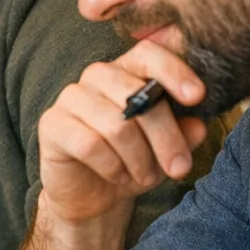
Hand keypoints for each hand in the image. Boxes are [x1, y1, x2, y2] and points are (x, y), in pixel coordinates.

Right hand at [36, 41, 207, 226]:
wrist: (91, 195)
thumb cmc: (130, 162)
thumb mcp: (165, 150)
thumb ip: (183, 134)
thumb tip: (198, 126)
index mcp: (127, 71)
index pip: (148, 54)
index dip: (173, 71)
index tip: (197, 97)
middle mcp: (96, 76)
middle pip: (137, 97)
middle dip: (165, 137)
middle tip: (179, 167)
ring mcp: (70, 97)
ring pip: (117, 125)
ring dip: (139, 159)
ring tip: (145, 176)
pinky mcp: (51, 124)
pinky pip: (90, 144)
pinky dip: (112, 167)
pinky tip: (117, 175)